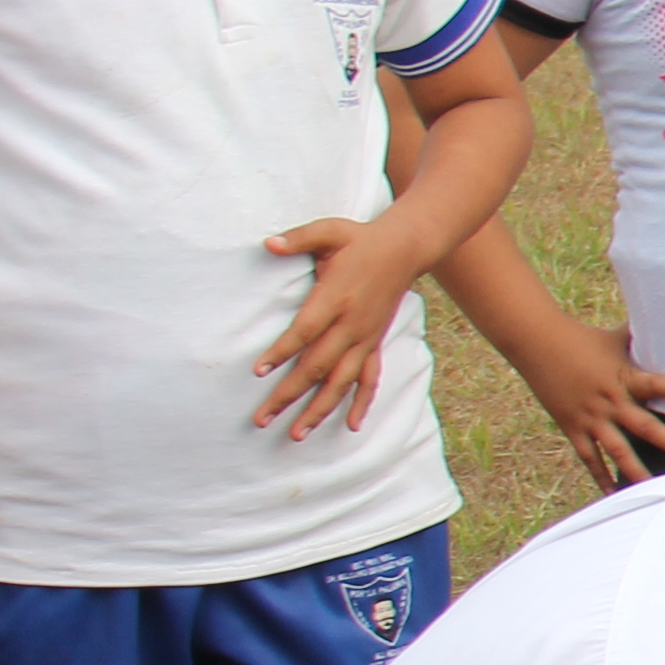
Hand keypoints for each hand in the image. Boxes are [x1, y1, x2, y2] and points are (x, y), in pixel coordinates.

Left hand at [253, 220, 423, 438]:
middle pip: (318, 367)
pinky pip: (370, 379)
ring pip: (342, 382)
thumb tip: (269, 244)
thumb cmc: (359, 239)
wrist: (405, 249)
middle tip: (262, 418)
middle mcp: (352, 325)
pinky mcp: (374, 343)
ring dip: (319, 409)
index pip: (306, 332)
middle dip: (289, 394)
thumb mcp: (329, 231)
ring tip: (297, 433)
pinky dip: (362, 403)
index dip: (283, 351)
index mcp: (336, 298)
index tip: (260, 370)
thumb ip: (299, 237)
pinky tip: (353, 426)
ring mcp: (365, 338)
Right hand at [519, 323, 664, 490]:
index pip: (656, 384)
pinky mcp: (572, 427)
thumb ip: (642, 338)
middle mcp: (609, 401)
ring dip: (639, 469)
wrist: (536, 343)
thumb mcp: (616, 337)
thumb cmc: (582, 337)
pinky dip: (600, 475)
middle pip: (645, 427)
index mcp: (623, 377)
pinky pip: (589, 457)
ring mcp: (590, 417)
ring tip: (658, 487)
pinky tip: (614, 492)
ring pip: (618, 450)